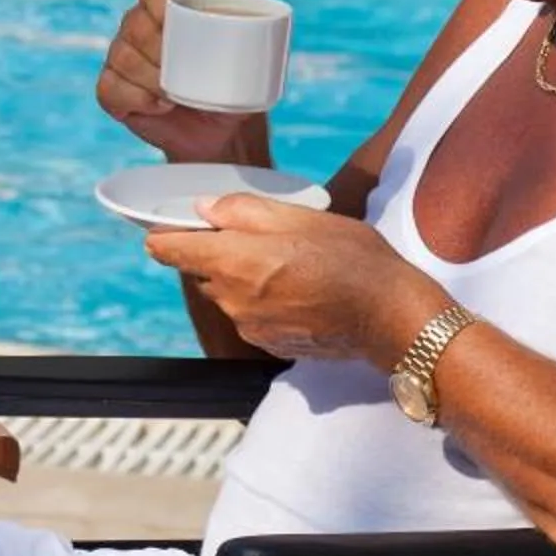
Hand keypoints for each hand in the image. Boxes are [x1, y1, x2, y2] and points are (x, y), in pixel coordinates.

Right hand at [97, 0, 269, 165]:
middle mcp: (141, 26)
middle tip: (180, 71)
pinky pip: (109, 88)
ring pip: (122, 56)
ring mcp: (124, 57)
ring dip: (147, 76)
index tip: (172, 13)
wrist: (220, 132)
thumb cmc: (233, 88)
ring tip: (173, 94)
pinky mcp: (114, 90)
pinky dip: (134, 97)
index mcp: (172, 6)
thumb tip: (261, 31)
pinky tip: (158, 105)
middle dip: (156, 47)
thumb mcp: (248, 61)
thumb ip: (250, 41)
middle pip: (135, 24)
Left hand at [142, 194, 443, 366]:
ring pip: (228, 292)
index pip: (167, 249)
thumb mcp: (300, 216)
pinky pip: (251, 314)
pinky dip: (264, 300)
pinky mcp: (268, 344)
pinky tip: (300, 289)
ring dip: (244, 277)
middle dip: (219, 252)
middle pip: (201, 271)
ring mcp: (249, 326)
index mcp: (232, 261)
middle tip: (264, 236)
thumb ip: (243, 211)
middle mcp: (231, 299)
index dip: (166, 234)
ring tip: (291, 263)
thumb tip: (204, 210)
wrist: (389, 314)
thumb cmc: (351, 257)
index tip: (172, 226)